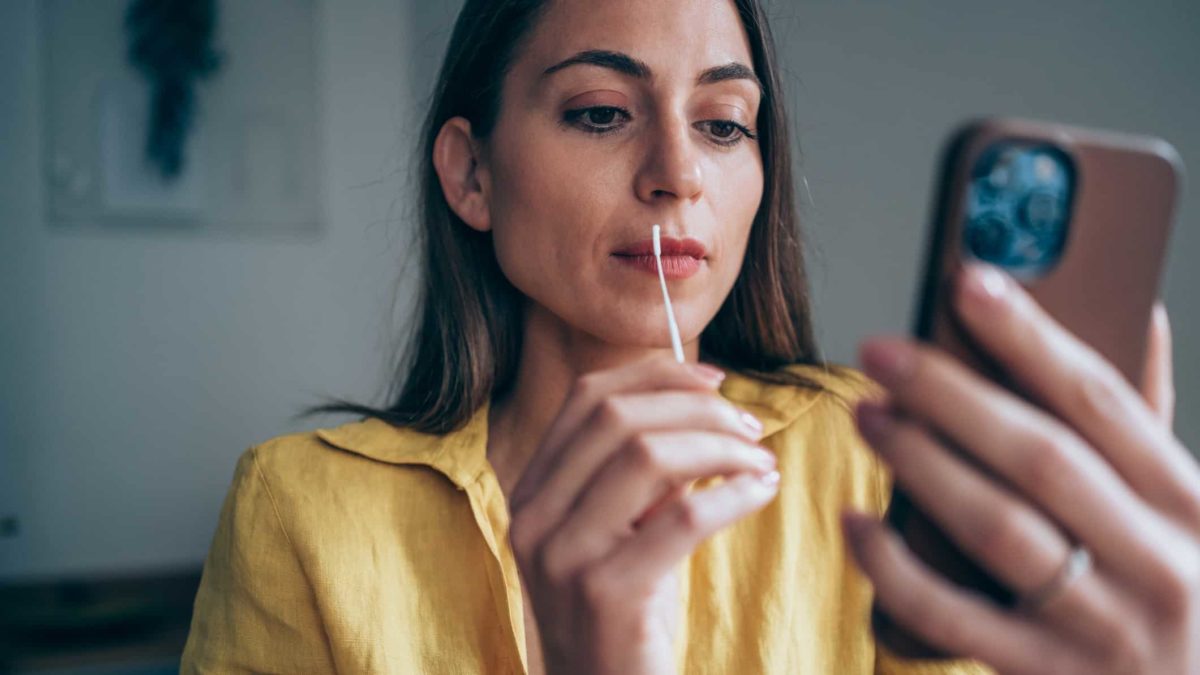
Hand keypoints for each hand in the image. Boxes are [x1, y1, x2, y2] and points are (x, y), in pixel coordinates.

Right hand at [508, 355, 780, 674]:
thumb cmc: (622, 616)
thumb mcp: (616, 532)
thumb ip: (640, 475)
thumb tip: (704, 407)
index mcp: (532, 492)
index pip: (587, 398)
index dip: (655, 374)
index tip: (714, 379)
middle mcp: (535, 517)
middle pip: (617, 417)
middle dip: (696, 408)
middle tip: (751, 428)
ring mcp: (564, 556)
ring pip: (648, 456)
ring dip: (720, 447)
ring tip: (761, 462)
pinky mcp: (606, 594)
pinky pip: (682, 518)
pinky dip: (733, 494)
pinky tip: (761, 492)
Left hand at [845, 263, 1198, 673]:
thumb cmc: (1170, 587)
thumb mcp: (1183, 510)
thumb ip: (1150, 420)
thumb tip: (1134, 311)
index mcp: (1191, 504)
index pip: (1101, 401)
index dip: (1031, 336)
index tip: (969, 281)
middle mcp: (1158, 564)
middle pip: (1039, 458)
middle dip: (951, 395)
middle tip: (881, 353)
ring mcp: (1105, 628)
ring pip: (996, 528)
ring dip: (920, 464)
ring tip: (867, 415)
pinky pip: (953, 617)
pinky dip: (896, 568)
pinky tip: (857, 523)